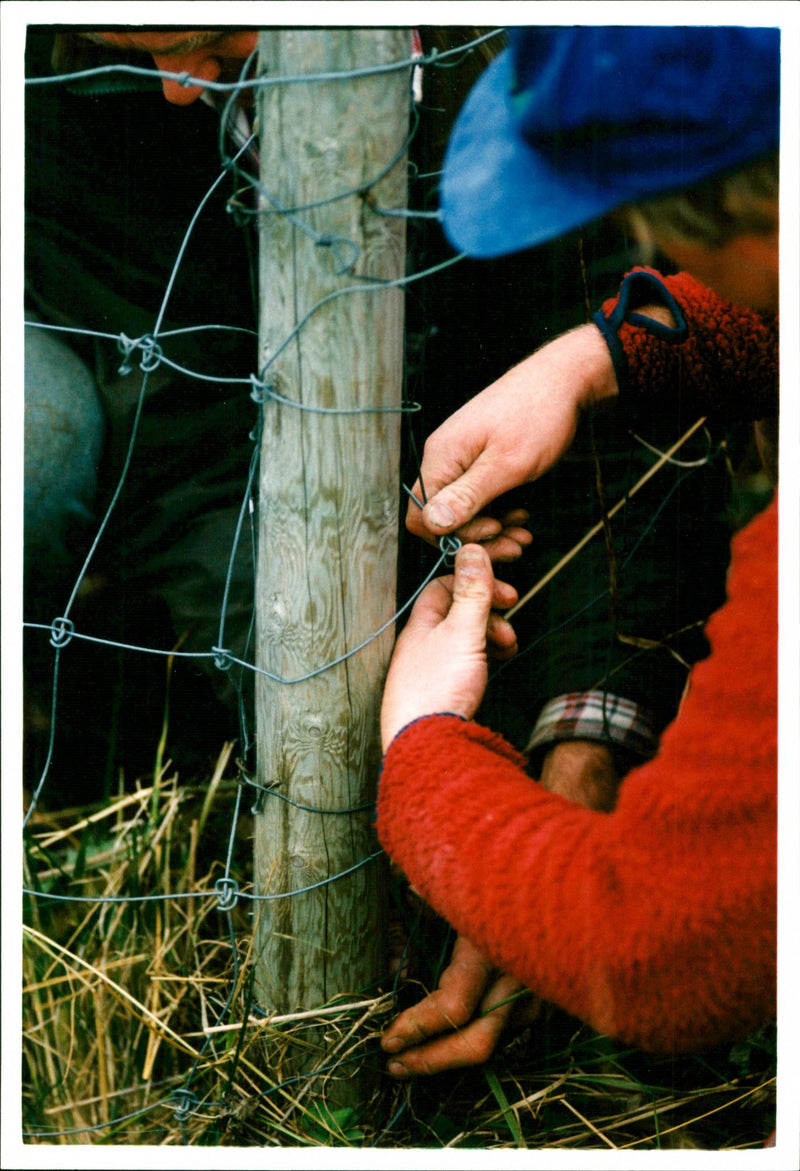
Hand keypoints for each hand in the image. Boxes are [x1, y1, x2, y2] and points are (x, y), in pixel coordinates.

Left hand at [380, 544, 516, 750]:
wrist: (427, 746)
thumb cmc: (437, 689)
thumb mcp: (462, 632)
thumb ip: (471, 592)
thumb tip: (471, 550)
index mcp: (420, 625)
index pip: (443, 588)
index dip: (473, 584)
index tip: (502, 592)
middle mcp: (420, 646)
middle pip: (456, 614)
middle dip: (488, 614)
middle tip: (509, 621)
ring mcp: (428, 671)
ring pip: (462, 641)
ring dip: (489, 638)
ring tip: (507, 648)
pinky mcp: (439, 694)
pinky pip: (462, 666)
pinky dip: (482, 661)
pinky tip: (494, 668)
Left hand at [381, 742, 620, 1077]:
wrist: (590, 840)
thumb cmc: (523, 845)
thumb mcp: (474, 858)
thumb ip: (443, 881)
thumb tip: (412, 889)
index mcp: (497, 942)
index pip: (452, 1007)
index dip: (417, 1030)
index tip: (387, 1041)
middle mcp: (524, 973)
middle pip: (478, 1043)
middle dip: (433, 1061)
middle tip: (396, 1065)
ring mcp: (547, 984)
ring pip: (502, 1038)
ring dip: (459, 1050)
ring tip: (418, 1055)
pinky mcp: (558, 986)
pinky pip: (520, 1023)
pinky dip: (488, 1030)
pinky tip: (463, 1030)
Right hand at [406, 324, 617, 545]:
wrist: (565, 380)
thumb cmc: (538, 413)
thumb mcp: (507, 464)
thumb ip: (468, 495)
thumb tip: (432, 522)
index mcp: (442, 456)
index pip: (421, 515)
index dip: (451, 535)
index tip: (491, 533)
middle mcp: (445, 458)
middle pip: (443, 517)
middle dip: (477, 537)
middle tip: (514, 545)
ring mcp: (462, 459)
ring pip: (464, 510)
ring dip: (492, 529)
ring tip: (523, 534)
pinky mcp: (480, 460)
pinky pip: (478, 497)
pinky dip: (498, 512)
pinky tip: (521, 517)